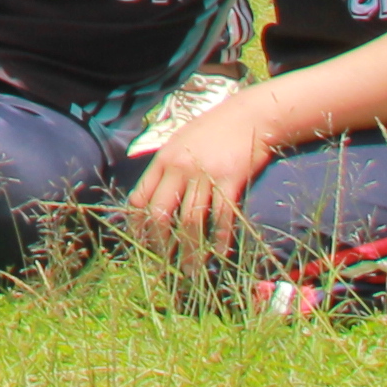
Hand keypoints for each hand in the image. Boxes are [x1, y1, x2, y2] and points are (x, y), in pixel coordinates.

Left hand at [123, 90, 279, 257]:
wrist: (249, 116)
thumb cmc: (213, 129)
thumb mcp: (179, 141)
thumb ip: (165, 165)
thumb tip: (151, 191)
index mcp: (163, 160)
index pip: (140, 197)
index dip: (137, 224)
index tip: (140, 244)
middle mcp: (180, 169)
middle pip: (160, 213)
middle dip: (160, 243)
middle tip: (164, 264)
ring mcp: (205, 175)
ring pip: (190, 221)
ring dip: (189, 250)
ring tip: (190, 271)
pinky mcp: (230, 181)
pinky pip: (222, 217)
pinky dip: (220, 240)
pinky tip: (219, 255)